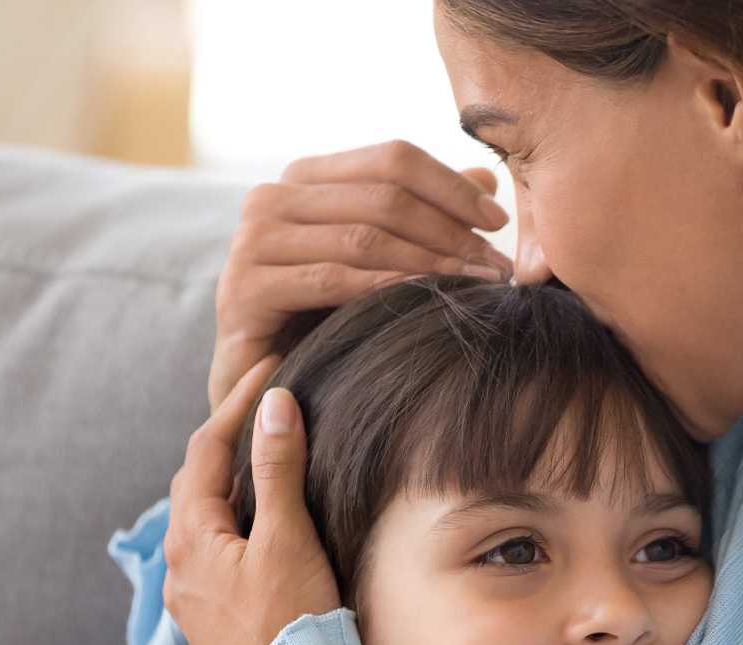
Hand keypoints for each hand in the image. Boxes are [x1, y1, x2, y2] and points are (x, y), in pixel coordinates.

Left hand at [166, 356, 337, 644]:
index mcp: (190, 540)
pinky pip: (217, 548)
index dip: (237, 404)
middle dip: (228, 437)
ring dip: (232, 479)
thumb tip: (273, 404)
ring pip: (205, 517)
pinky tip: (264, 521)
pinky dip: (239, 517)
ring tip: (268, 452)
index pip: (206, 450)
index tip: (269, 368)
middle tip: (266, 403)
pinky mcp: (214, 619)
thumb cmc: (292, 627)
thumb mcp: (289, 540)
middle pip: (197, 481)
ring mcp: (193, 597)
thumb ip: (278, 470)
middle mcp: (179, 567)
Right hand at [207, 141, 515, 412]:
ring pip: (361, 237)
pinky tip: (422, 298)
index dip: (451, 186)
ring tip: (475, 285)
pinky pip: (329, 280)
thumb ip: (426, 214)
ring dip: (429, 262)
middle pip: (382, 196)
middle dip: (450, 231)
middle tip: (496, 266)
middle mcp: (270, 198)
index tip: (500, 222)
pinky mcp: (242, 289)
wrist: (265, 386)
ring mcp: (250, 241)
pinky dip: (382, 286)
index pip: (391, 159)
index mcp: (304, 178)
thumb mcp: (381, 259)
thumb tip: (486, 176)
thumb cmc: (327, 318)